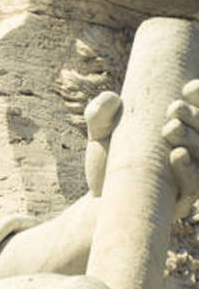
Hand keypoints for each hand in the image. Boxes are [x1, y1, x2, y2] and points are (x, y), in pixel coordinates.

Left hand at [84, 83, 198, 217]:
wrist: (101, 197)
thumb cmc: (107, 157)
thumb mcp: (100, 130)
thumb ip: (101, 111)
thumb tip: (112, 100)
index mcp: (180, 127)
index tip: (187, 88)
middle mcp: (190, 149)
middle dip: (196, 116)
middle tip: (174, 109)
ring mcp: (188, 175)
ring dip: (194, 140)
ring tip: (170, 128)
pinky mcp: (181, 199)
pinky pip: (194, 186)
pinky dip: (190, 172)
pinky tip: (178, 156)